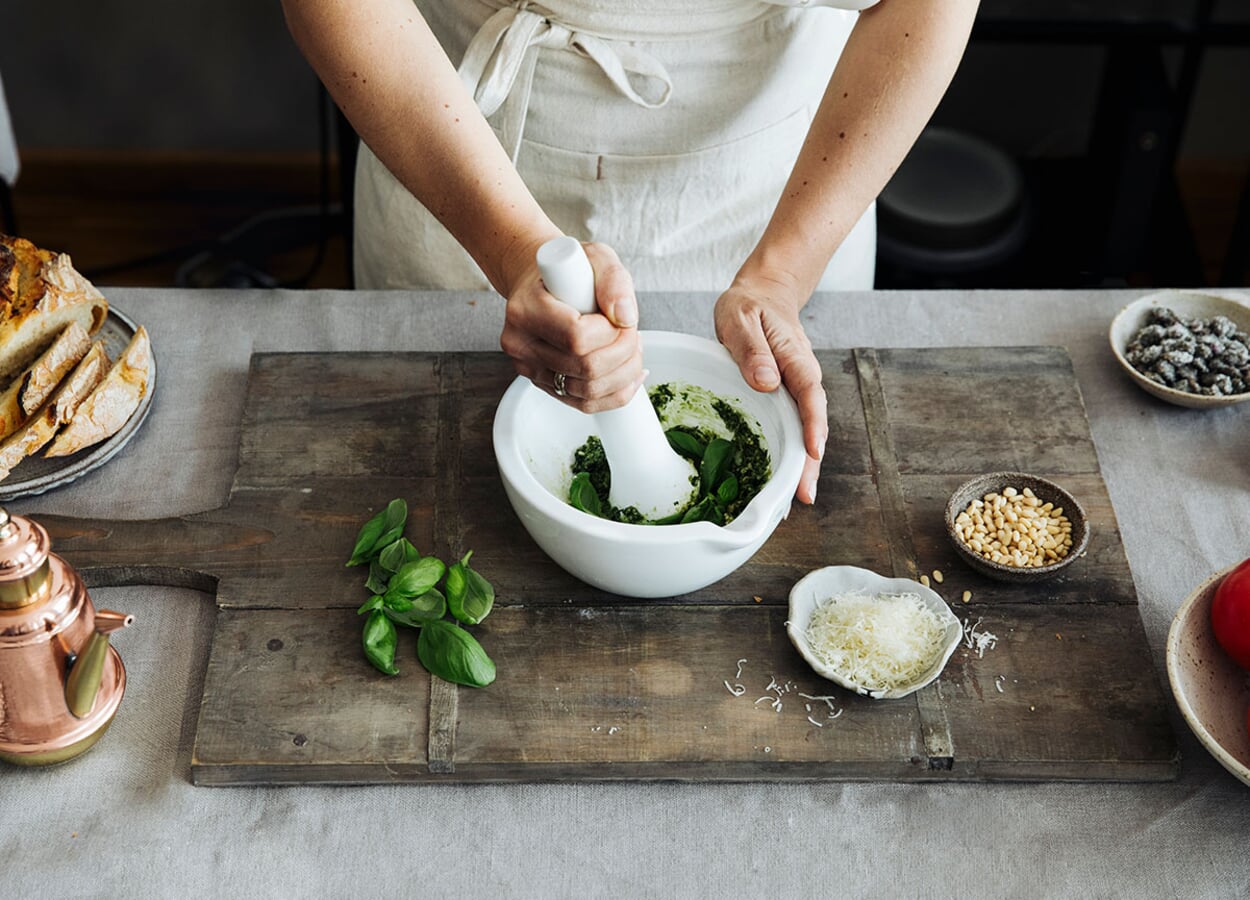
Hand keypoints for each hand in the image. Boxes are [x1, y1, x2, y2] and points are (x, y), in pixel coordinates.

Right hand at [500, 241, 644, 412]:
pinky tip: (629, 374)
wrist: (544, 283)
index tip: (618, 316)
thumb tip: (624, 318)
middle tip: (630, 332)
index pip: (577, 337)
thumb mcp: (595, 257)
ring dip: (624, 373)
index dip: (611, 332)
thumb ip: (613, 280)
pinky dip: (616, 392)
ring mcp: (530, 369)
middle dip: (623, 353)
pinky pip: (586, 404)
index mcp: (525, 310)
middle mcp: (521, 345)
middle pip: (586, 368)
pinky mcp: (544, 385)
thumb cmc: (569, 271)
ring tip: (630, 348)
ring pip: (589, 391)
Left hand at [714, 275, 826, 504]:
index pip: (809, 393)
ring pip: (803, 429)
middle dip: (809, 461)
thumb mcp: (741, 318)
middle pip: (812, 422)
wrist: (764, 293)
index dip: (812, 425)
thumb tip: (767, 382)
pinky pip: (791, 425)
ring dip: (801, 464)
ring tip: (792, 500)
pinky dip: (789, 452)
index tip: (812, 452)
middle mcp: (801, 376)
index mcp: (794, 357)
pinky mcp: (786, 395)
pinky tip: (779, 477)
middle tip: (802, 496)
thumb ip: (752, 349)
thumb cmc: (750, 304)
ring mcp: (795, 387)